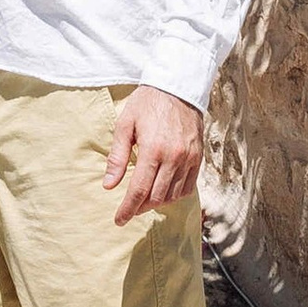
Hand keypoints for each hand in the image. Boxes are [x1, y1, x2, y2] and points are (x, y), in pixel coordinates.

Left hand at [103, 83, 202, 224]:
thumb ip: (117, 156)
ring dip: (157, 203)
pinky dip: (175, 195)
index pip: (139, 190)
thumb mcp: (125, 124)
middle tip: (129, 208)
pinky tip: (164, 191)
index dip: (127, 209)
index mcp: (153, 150)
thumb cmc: (148, 102)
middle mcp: (174, 157)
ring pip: (173, 195)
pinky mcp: (198, 158)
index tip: (119, 220)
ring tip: (144, 199)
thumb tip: (109, 185)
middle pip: (156, 197)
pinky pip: (188, 187)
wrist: (178, 86)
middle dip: (140, 208)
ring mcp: (189, 159)